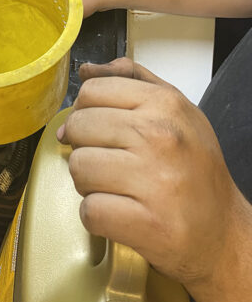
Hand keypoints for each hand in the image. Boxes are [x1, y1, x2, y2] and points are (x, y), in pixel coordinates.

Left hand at [58, 58, 244, 290]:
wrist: (223, 231)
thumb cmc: (194, 169)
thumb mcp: (175, 110)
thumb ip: (130, 80)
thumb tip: (86, 70)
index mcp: (164, 104)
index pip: (91, 91)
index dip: (83, 111)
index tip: (94, 128)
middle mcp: (159, 136)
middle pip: (79, 127)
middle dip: (83, 146)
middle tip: (107, 161)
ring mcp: (154, 180)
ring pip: (78, 167)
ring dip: (87, 183)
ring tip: (114, 187)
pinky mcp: (147, 223)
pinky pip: (89, 210)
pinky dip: (96, 216)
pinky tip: (118, 212)